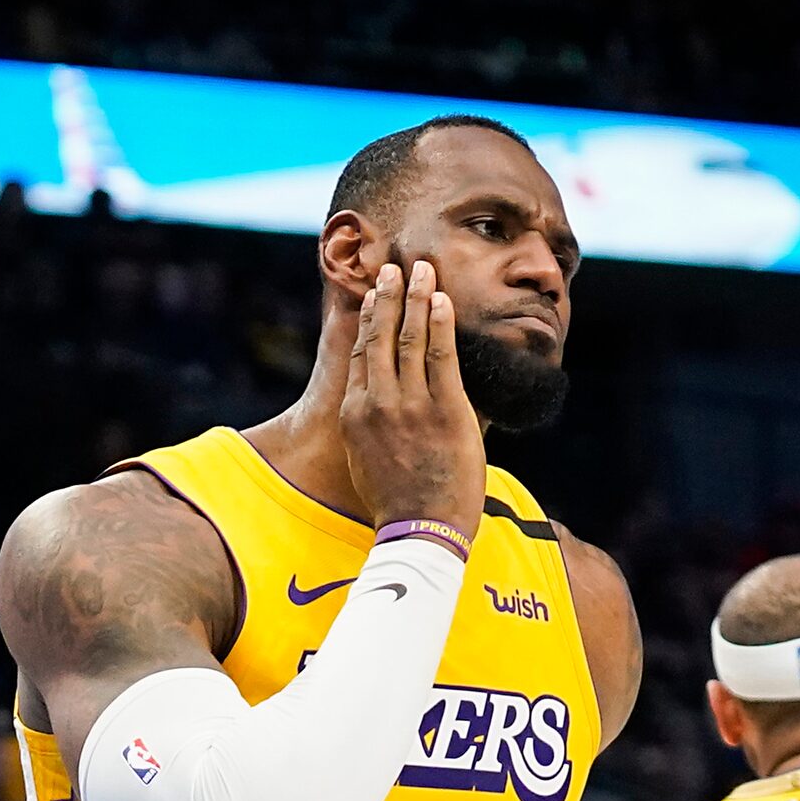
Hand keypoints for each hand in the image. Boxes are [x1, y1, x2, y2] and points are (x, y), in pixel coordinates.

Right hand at [339, 260, 485, 538]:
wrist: (420, 533)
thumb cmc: (396, 502)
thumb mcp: (366, 458)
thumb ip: (370, 424)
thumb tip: (378, 402)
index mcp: (354, 414)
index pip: (362, 353)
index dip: (370, 318)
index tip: (376, 294)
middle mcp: (377, 403)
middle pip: (381, 337)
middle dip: (389, 297)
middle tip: (395, 267)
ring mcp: (411, 406)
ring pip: (411, 339)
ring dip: (417, 298)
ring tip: (423, 270)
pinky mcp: (445, 411)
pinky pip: (442, 357)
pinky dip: (442, 324)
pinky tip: (444, 301)